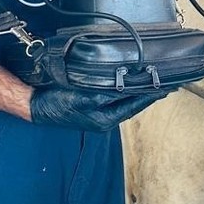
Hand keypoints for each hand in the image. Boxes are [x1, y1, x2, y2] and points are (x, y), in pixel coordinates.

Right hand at [28, 87, 170, 131]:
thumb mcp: (83, 97)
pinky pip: (115, 101)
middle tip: (166, 84)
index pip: (135, 106)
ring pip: (125, 103)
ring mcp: (98, 116)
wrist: (36, 106)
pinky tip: (129, 85)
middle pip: (132, 105)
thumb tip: (125, 89)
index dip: (151, 95)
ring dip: (137, 93)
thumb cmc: (57, 103)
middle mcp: (105, 120)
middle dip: (148, 94)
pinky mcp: (92, 109)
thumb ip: (105, 95)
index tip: (167, 87)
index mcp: (105, 119)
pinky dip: (125, 92)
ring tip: (152, 83)